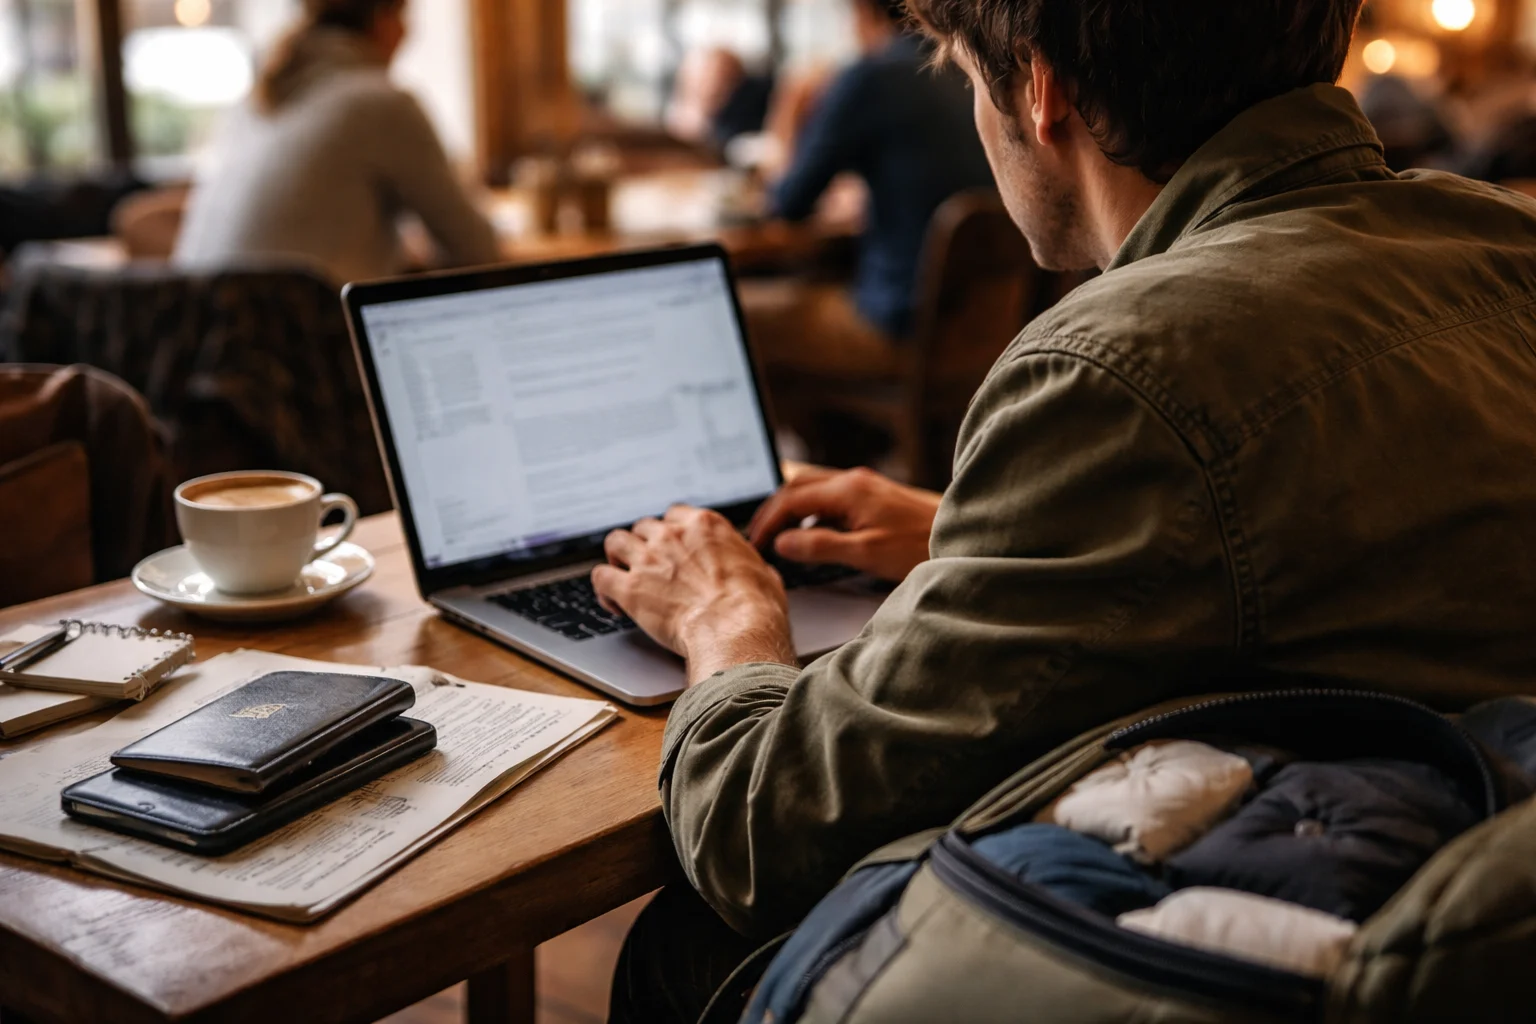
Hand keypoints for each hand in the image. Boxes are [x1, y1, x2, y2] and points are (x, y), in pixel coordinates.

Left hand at [592, 506, 796, 683]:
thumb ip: (751, 566)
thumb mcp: (764, 574)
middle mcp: (672, 535)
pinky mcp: (630, 588)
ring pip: (615, 542)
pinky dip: (603, 589)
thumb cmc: (755, 606)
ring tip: (623, 577)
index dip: (670, 532)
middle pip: (643, 526)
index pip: (674, 514)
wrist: (735, 628)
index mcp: (705, 526)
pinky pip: (600, 577)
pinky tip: (613, 604)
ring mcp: (648, 559)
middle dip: (644, 545)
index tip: (672, 548)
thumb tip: (759, 573)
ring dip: (618, 558)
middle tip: (650, 568)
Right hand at [748, 467, 940, 582]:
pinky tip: (811, 534)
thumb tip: (783, 543)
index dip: (767, 521)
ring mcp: (864, 486)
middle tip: (756, 536)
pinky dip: (810, 512)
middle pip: (797, 487)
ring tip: (776, 535)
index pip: (791, 499)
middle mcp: (853, 481)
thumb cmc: (920, 547)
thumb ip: (821, 547)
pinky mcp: (874, 497)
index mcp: (847, 490)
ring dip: (790, 509)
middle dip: (772, 511)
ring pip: (812, 489)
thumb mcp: (866, 553)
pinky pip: (830, 497)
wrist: (963, 536)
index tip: (754, 543)